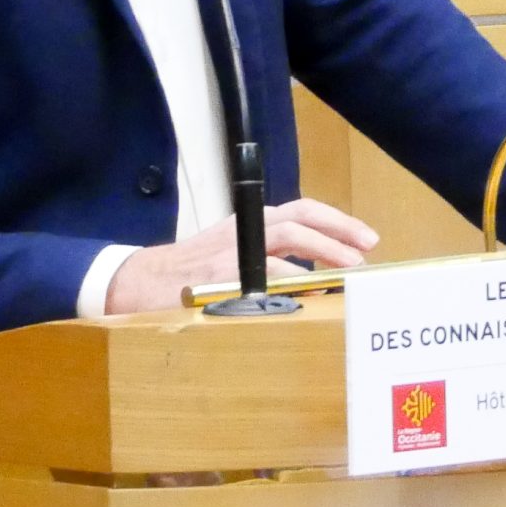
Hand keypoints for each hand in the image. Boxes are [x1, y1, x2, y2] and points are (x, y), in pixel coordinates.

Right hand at [102, 199, 379, 313]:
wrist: (136, 282)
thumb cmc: (188, 273)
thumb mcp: (230, 253)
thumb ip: (267, 258)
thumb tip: (315, 279)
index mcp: (249, 223)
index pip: (302, 212)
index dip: (336, 222)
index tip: (366, 237)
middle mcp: (245, 229)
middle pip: (301, 218)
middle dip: (339, 232)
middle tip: (369, 251)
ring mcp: (232, 250)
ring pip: (289, 239)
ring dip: (324, 253)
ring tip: (351, 271)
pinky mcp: (220, 274)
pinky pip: (264, 274)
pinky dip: (290, 281)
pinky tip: (311, 294)